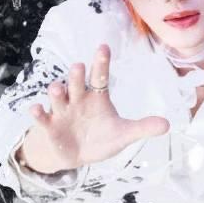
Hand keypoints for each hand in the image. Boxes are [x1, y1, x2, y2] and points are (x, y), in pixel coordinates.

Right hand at [22, 43, 170, 170]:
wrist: (78, 155)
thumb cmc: (101, 138)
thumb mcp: (123, 134)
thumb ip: (142, 128)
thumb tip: (168, 125)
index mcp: (97, 97)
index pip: (100, 77)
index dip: (101, 63)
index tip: (103, 47)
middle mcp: (78, 99)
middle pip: (77, 83)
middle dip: (77, 75)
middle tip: (79, 66)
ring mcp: (62, 111)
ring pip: (58, 96)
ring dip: (57, 92)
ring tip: (58, 88)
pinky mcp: (50, 126)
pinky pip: (42, 118)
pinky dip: (38, 113)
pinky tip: (35, 108)